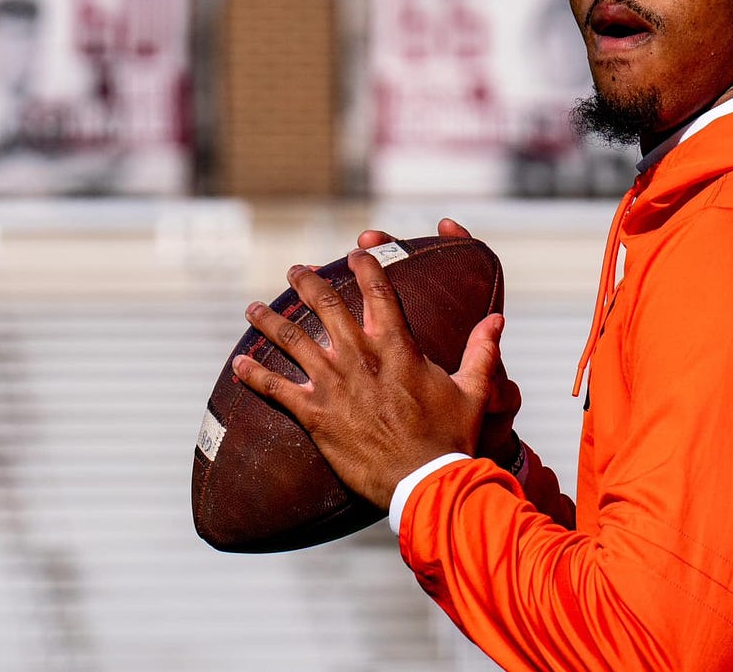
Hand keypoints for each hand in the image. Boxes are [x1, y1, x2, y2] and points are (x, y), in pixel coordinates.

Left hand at [232, 234, 503, 511]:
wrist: (426, 481)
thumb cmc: (451, 437)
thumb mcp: (474, 390)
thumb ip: (482, 351)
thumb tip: (496, 319)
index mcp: (398, 347)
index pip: (378, 293)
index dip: (365, 267)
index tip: (355, 252)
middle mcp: (362, 358)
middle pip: (326, 307)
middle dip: (307, 283)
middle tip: (294, 270)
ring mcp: (335, 385)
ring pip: (292, 341)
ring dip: (269, 321)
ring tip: (252, 308)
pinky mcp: (316, 415)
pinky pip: (276, 390)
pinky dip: (254, 375)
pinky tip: (236, 364)